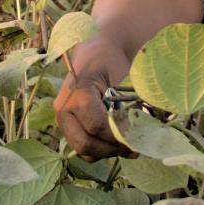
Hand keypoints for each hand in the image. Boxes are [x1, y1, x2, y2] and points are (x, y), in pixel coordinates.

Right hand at [55, 38, 135, 161]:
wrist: (96, 52)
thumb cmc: (112, 61)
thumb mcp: (124, 78)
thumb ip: (129, 107)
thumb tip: (141, 134)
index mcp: (77, 93)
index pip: (96, 126)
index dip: (118, 137)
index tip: (138, 139)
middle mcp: (63, 108)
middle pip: (85, 143)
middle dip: (112, 149)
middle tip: (134, 148)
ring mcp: (62, 119)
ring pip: (83, 150)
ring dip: (106, 152)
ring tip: (127, 146)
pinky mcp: (67, 126)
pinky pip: (82, 148)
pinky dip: (100, 150)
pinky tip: (115, 142)